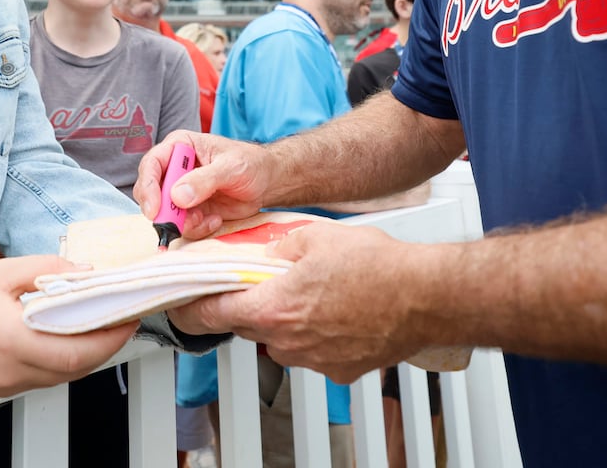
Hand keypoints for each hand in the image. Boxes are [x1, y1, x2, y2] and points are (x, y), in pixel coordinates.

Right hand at [0, 256, 136, 395]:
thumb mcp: (1, 273)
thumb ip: (49, 271)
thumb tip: (86, 274)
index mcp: (13, 341)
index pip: (78, 350)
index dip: (111, 337)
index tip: (130, 316)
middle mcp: (13, 372)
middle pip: (77, 369)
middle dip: (107, 346)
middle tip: (123, 320)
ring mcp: (6, 386)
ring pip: (62, 377)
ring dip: (86, 355)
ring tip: (100, 326)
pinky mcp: (0, 390)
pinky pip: (43, 378)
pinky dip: (62, 361)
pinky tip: (67, 338)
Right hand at [134, 131, 274, 239]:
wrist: (267, 182)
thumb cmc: (250, 164)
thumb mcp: (231, 167)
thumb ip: (204, 180)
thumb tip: (177, 196)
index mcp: (180, 147)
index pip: (152, 164)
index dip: (148, 187)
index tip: (155, 209)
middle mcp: (175, 169)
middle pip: (150, 192)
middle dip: (163, 211)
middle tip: (179, 223)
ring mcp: (181, 192)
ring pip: (164, 213)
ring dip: (184, 222)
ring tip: (209, 217)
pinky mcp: (190, 210)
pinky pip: (182, 225)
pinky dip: (197, 227)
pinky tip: (215, 219)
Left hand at [168, 222, 442, 382]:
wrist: (426, 296)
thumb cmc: (378, 267)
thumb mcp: (314, 236)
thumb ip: (276, 243)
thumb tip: (261, 245)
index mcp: (273, 308)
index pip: (209, 315)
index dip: (189, 307)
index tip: (180, 301)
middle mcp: (287, 342)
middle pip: (246, 326)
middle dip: (248, 304)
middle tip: (262, 279)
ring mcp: (314, 361)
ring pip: (280, 340)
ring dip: (285, 318)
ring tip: (313, 291)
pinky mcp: (338, 370)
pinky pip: (312, 351)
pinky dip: (316, 333)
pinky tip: (337, 310)